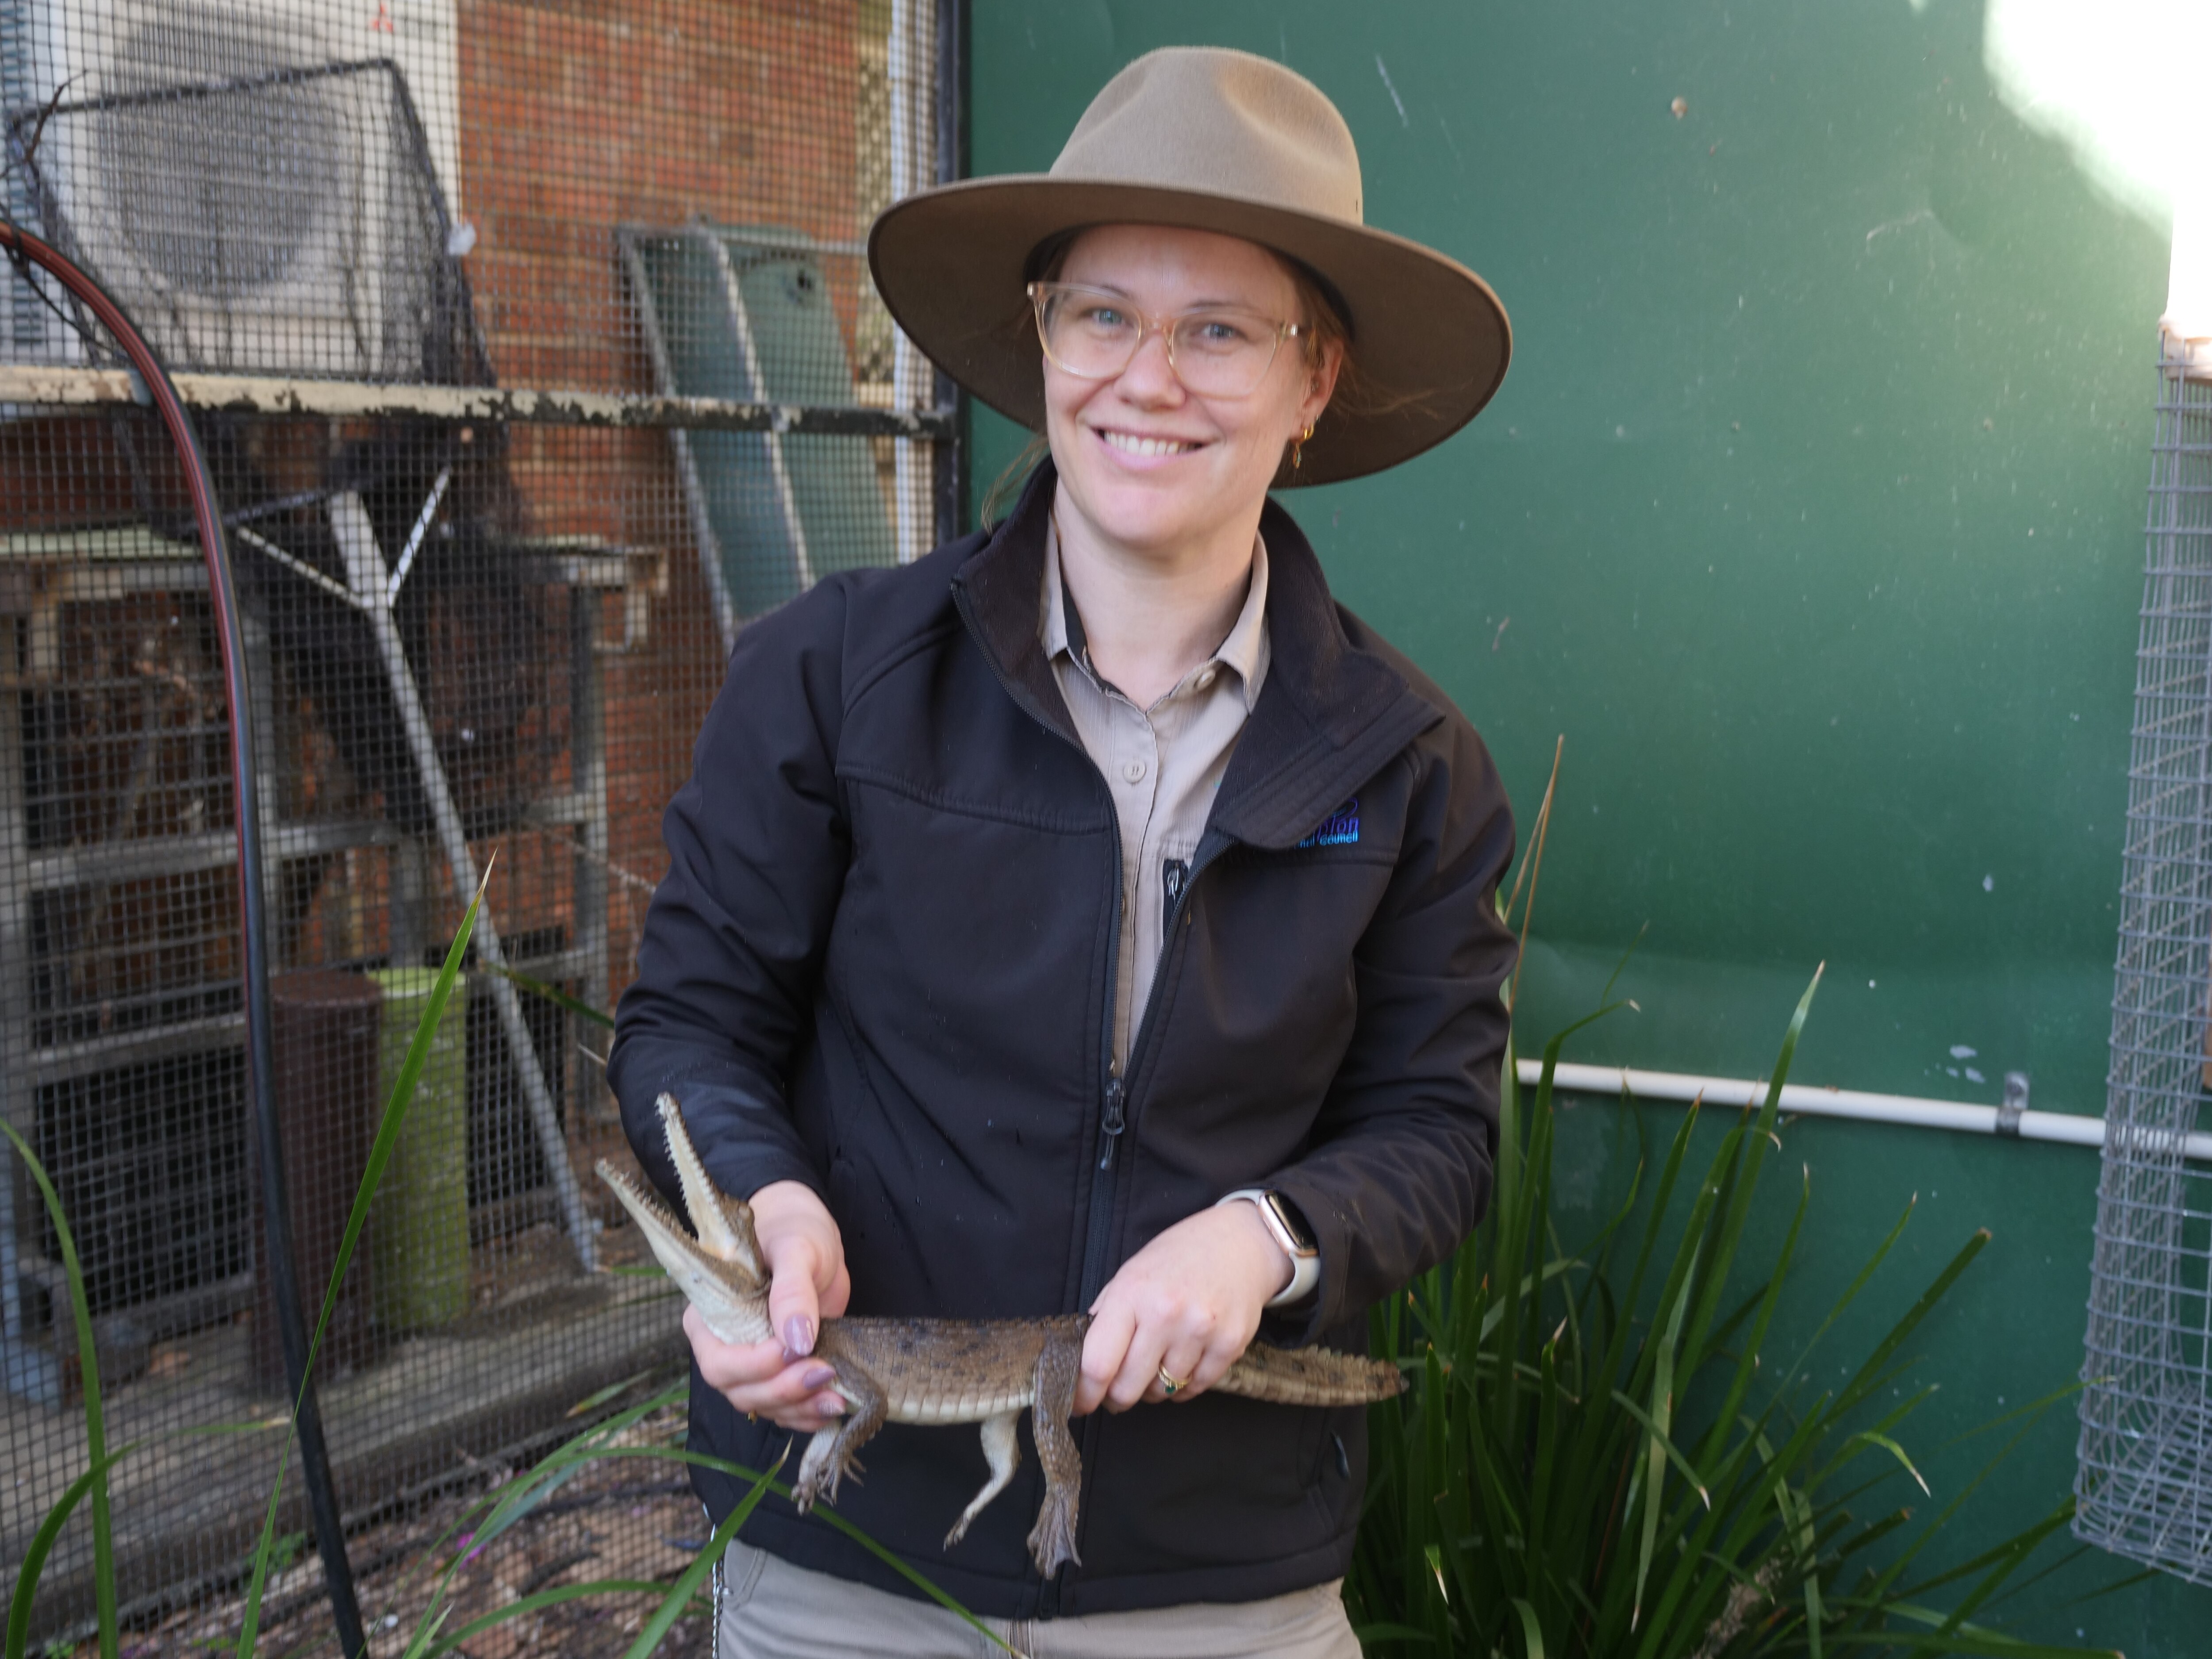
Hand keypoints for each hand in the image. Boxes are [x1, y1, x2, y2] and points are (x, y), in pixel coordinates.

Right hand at [683, 1180, 851, 1432]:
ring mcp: (751, 1362)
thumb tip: (796, 1340)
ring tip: (836, 1398)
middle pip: (740, 1390)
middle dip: (781, 1391)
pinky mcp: (778, 1371)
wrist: (812, 1236)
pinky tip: (832, 1408)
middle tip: (824, 1374)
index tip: (792, 1350)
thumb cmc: (793, 1231)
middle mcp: (724, 1344)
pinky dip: (806, 1414)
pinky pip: (783, 1408)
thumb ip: (792, 1291)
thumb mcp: (797, 1250)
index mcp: (712, 1314)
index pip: (719, 1360)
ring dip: (798, 1408)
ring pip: (762, 1404)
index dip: (753, 1365)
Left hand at [1076, 1201, 1291, 1414]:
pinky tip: (1183, 1361)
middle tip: (1116, 1389)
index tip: (1080, 1403)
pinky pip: (1195, 1389)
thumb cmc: (1180, 1256)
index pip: (1098, 1364)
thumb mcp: (1132, 1272)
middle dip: (1117, 1397)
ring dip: (1153, 1387)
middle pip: (1128, 1388)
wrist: (1240, 1243)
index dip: (1084, 1394)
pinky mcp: (1230, 1345)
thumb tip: (1084, 1360)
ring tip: (1157, 1361)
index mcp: (1132, 1293)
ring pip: (1162, 1392)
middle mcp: (1166, 1314)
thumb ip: (1107, 1313)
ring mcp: (1201, 1331)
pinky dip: (1184, 1385)